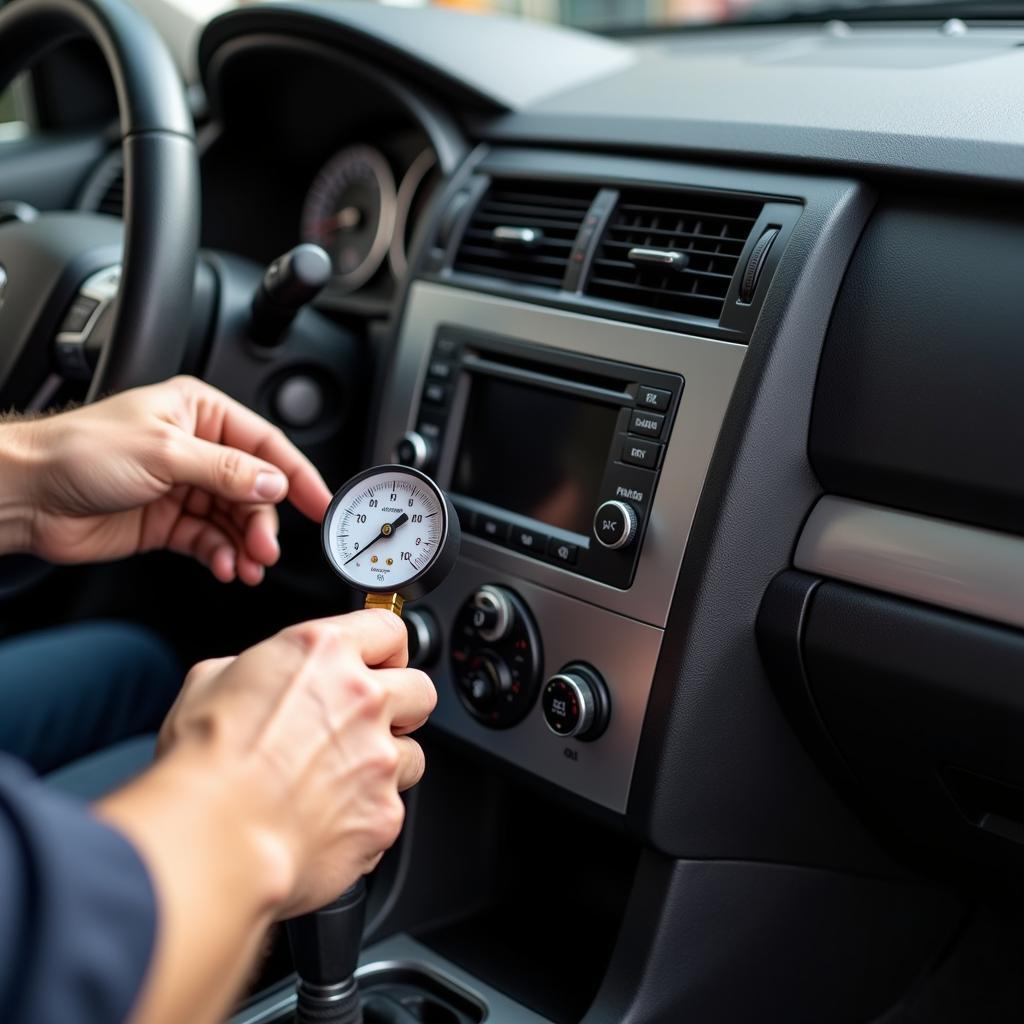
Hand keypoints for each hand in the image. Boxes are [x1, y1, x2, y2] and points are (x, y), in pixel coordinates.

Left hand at [14, 376, 330, 583]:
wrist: (26, 496)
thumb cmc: (78, 453)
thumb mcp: (164, 454)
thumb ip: (226, 471)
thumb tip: (274, 483)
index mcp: (200, 413)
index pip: (266, 445)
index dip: (297, 475)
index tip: (320, 504)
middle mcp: (198, 448)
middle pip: (255, 489)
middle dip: (264, 522)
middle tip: (266, 549)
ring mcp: (184, 486)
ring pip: (235, 519)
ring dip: (245, 544)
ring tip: (247, 565)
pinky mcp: (169, 520)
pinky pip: (210, 540)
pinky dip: (221, 555)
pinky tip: (223, 566)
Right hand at [97, 609, 434, 1023]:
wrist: (212, 837)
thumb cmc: (204, 762)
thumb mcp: (211, 680)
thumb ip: (259, 668)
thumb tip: (263, 677)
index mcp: (324, 653)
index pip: (388, 629)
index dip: (383, 649)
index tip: (377, 664)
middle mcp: (363, 698)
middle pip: (419, 690)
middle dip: (400, 707)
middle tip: (367, 725)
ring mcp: (381, 757)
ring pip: (413, 754)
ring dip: (385, 765)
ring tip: (339, 781)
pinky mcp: (385, 812)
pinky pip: (391, 809)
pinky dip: (367, 815)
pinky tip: (328, 820)